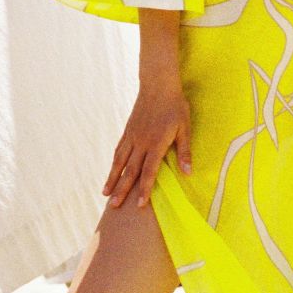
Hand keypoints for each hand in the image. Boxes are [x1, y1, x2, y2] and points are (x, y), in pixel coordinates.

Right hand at [102, 82, 192, 208]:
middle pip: (130, 171)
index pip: (149, 171)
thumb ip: (184, 151)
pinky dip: (113, 163)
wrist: (158, 84)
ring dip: (112, 179)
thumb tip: (187, 172)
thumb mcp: (185, 127)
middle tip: (114, 207)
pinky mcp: (128, 130)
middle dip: (122, 190)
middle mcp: (141, 142)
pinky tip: (111, 172)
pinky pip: (119, 150)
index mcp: (156, 144)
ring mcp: (132, 136)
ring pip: (120, 162)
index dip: (144, 189)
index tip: (139, 205)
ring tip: (105, 194)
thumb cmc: (175, 106)